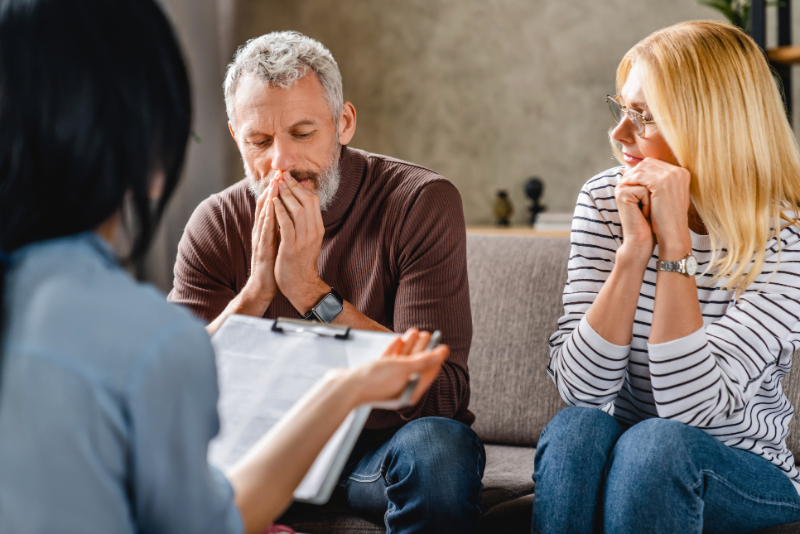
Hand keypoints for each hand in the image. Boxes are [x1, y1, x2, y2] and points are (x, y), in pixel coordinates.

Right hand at [245, 178, 280, 305]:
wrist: (264, 286)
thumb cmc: (273, 264)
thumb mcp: (278, 241)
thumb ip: (280, 227)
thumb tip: (289, 212)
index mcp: (266, 229)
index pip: (270, 205)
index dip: (275, 190)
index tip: (282, 176)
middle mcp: (261, 232)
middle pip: (264, 206)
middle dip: (271, 189)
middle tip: (278, 173)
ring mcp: (260, 240)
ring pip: (263, 215)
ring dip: (268, 199)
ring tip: (274, 184)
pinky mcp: (262, 250)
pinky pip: (265, 231)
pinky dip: (268, 218)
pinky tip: (272, 208)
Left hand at [272, 171, 327, 312]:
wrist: (300, 285)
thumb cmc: (301, 261)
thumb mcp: (308, 239)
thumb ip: (305, 223)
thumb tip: (299, 204)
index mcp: (318, 228)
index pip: (313, 201)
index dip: (301, 187)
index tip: (289, 178)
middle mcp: (313, 232)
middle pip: (307, 201)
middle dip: (293, 187)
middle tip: (282, 176)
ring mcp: (303, 239)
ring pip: (297, 210)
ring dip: (286, 195)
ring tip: (277, 185)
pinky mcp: (291, 247)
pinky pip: (286, 224)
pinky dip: (279, 211)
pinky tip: (273, 202)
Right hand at [350, 329, 448, 406]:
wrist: (344, 387)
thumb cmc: (374, 381)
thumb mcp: (404, 369)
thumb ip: (424, 361)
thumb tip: (442, 353)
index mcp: (410, 392)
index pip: (428, 374)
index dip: (436, 359)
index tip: (442, 345)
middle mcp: (399, 389)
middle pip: (415, 366)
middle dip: (422, 349)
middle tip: (428, 334)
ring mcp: (387, 382)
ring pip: (402, 361)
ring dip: (409, 346)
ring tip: (415, 331)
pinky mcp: (375, 375)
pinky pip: (389, 361)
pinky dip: (395, 350)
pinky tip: (398, 339)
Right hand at [615, 176, 654, 265]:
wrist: (645, 239)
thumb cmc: (654, 220)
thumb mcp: (660, 196)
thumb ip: (661, 179)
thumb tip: (672, 164)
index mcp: (633, 179)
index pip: (652, 169)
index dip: (661, 185)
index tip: (660, 202)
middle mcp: (625, 180)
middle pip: (650, 173)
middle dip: (658, 190)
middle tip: (655, 207)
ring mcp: (621, 186)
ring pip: (648, 181)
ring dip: (654, 197)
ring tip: (649, 210)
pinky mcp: (621, 193)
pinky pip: (643, 191)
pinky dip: (648, 204)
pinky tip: (644, 214)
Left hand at [620, 158, 691, 259]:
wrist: (673, 233)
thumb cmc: (668, 217)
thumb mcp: (668, 196)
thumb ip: (661, 183)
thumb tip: (646, 174)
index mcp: (682, 173)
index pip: (655, 163)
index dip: (641, 169)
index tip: (631, 177)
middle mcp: (679, 171)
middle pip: (649, 162)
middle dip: (635, 170)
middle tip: (624, 179)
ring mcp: (671, 176)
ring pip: (643, 167)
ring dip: (631, 175)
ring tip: (623, 183)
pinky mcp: (661, 183)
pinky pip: (640, 176)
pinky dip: (631, 180)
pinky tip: (624, 186)